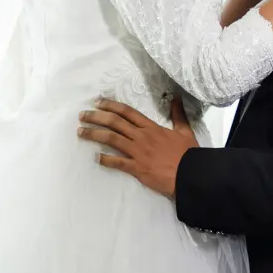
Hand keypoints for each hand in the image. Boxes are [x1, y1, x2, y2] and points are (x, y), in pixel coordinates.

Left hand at [77, 97, 198, 197]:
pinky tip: (95, 157)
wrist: (191, 174)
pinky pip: (118, 162)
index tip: (98, 102)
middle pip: (115, 123)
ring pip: (112, 139)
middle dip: (96, 117)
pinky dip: (106, 159)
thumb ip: (178, 115)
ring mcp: (138, 152)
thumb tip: (176, 98)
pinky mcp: (137, 168)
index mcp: (151, 127)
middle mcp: (142, 137)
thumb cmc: (188, 154)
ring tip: (81, 132)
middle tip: (82, 115)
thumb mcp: (184, 131)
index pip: (127, 112)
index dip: (111, 106)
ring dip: (94, 134)